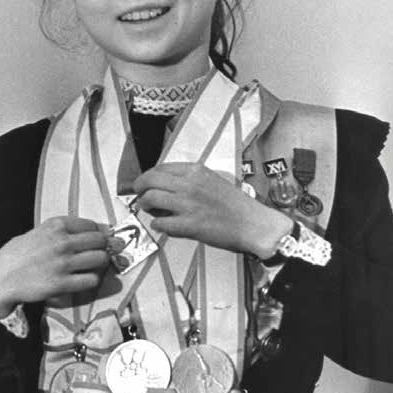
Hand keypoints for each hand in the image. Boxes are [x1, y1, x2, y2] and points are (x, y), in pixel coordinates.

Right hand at [0, 216, 123, 317]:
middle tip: (98, 255)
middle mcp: (62, 241)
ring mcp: (63, 263)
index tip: (95, 241)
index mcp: (56, 226)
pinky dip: (91, 281)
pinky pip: (91, 280)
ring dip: (100, 265)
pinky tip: (84, 281)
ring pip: (101, 259)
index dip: (96, 234)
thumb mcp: (37, 233)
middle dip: (103, 248)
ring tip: (92, 268)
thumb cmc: (17, 255)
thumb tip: (89, 234)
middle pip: (100, 241)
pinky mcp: (62, 283)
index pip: (92, 225)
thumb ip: (61, 232)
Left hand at [133, 163, 292, 256]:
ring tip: (149, 210)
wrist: (253, 224)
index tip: (145, 183)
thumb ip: (191, 180)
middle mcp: (189, 184)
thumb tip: (167, 185)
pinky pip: (161, 223)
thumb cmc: (236, 205)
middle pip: (150, 180)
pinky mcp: (188, 225)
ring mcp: (188, 205)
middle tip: (139, 195)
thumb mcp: (213, 181)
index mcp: (196, 171)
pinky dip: (158, 225)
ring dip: (145, 205)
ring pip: (150, 199)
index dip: (148, 176)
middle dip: (139, 188)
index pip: (160, 168)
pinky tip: (163, 225)